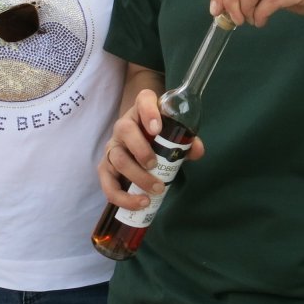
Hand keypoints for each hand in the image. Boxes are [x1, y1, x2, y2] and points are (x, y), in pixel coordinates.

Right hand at [97, 88, 204, 207]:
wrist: (138, 142)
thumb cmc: (160, 136)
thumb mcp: (174, 134)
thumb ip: (187, 141)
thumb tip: (197, 151)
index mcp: (142, 110)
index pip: (143, 100)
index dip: (149, 112)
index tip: (157, 129)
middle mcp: (124, 125)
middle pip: (125, 130)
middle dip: (141, 150)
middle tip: (156, 165)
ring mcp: (113, 146)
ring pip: (118, 158)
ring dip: (137, 176)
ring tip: (157, 189)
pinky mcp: (106, 167)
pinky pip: (108, 183)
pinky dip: (123, 196)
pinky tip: (140, 203)